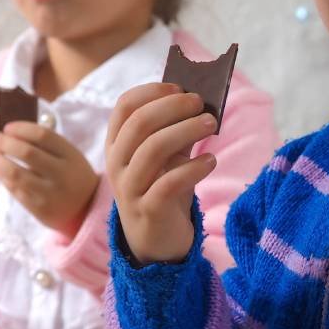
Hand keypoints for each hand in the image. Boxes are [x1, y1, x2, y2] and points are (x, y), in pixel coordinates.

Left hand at [0, 122, 99, 233]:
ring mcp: (49, 193)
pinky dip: (3, 176)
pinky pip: (14, 189)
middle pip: (27, 153)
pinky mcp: (38, 208)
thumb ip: (46, 145)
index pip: (42, 136)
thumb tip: (10, 132)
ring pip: (15, 173)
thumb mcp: (69, 156)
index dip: (21, 128)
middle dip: (5, 142)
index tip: (7, 127)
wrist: (86, 209)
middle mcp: (61, 174)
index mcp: (70, 156)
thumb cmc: (71, 175)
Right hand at [106, 83, 218, 264]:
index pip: (125, 106)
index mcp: (117, 144)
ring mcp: (129, 188)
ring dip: (186, 130)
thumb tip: (200, 99)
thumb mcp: (167, 156)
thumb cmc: (163, 188)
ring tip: (212, 124)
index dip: (152, 91)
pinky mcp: (148, 211)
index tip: (180, 87)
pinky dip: (194, 167)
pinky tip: (210, 160)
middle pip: (140, 122)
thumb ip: (177, 129)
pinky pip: (170, 182)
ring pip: (153, 148)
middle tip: (201, 103)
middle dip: (173, 107)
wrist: (157, 241)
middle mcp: (117, 164)